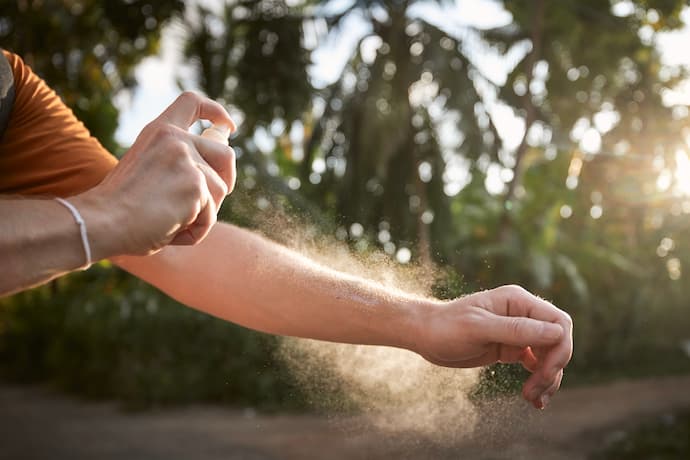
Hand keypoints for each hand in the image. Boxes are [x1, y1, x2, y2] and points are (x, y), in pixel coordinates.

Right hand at [76, 92, 236, 257]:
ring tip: (170, 222)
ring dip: (203, 214)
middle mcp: (176, 140)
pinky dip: (195, 231)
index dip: (216, 112)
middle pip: (225, 154)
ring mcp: (188, 161)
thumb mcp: (146, 169)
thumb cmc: (118, 207)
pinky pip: (210, 216)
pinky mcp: (196, 186)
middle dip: (228, 177)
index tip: (227, 126)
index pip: (192, 102)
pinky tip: (169, 231)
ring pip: (219, 191)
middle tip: (219, 195)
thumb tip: (215, 169)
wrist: (102, 221)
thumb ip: (174, 162)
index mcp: (159, 131)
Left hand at [415, 285, 572, 408]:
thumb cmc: (446, 327)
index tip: (545, 373)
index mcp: (518, 301)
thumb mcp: (478, 328)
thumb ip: (516, 330)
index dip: (560, 349)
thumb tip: (557, 334)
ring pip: (550, 356)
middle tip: (535, 392)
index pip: (559, 323)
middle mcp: (523, 314)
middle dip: (552, 369)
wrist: (425, 335)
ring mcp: (518, 332)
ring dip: (548, 379)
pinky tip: (534, 399)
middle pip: (558, 341)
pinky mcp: (512, 348)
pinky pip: (536, 365)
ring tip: (534, 400)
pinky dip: (539, 381)